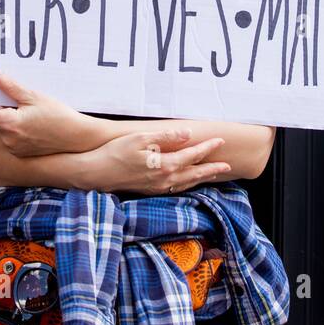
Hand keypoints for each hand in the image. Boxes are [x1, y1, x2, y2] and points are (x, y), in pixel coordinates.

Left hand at [0, 66, 108, 156]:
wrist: (77, 139)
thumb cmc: (58, 115)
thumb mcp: (34, 96)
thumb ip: (10, 86)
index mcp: (10, 123)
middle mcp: (8, 138)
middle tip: (15, 102)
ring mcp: (13, 148)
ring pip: (1, 127)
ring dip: (8, 118)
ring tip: (31, 114)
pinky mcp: (20, 153)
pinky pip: (10, 137)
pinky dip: (15, 128)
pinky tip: (33, 124)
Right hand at [77, 129, 230, 194]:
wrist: (95, 174)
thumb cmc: (114, 153)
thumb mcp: (139, 139)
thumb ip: (165, 137)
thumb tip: (187, 134)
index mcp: (163, 166)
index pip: (192, 156)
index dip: (207, 148)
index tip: (220, 141)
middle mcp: (163, 180)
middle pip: (194, 174)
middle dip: (212, 168)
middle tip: (228, 166)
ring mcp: (156, 187)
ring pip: (186, 184)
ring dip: (202, 178)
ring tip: (214, 173)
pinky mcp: (149, 190)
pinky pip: (176, 188)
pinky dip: (188, 184)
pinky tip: (188, 181)